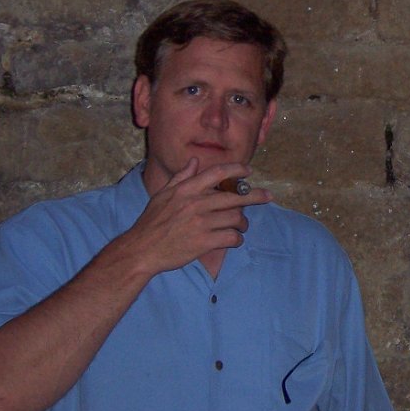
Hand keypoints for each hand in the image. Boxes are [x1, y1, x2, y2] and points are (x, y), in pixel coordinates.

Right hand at [114, 158, 272, 275]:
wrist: (141, 249)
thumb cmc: (152, 221)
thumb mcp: (163, 194)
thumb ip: (181, 177)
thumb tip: (194, 160)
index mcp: (187, 189)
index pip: (217, 173)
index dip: (237, 170)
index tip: (249, 171)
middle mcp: (196, 203)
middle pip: (235, 196)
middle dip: (256, 195)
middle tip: (268, 196)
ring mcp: (201, 223)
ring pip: (236, 218)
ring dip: (243, 223)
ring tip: (241, 226)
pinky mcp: (204, 242)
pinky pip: (231, 238)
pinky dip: (237, 239)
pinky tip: (234, 240)